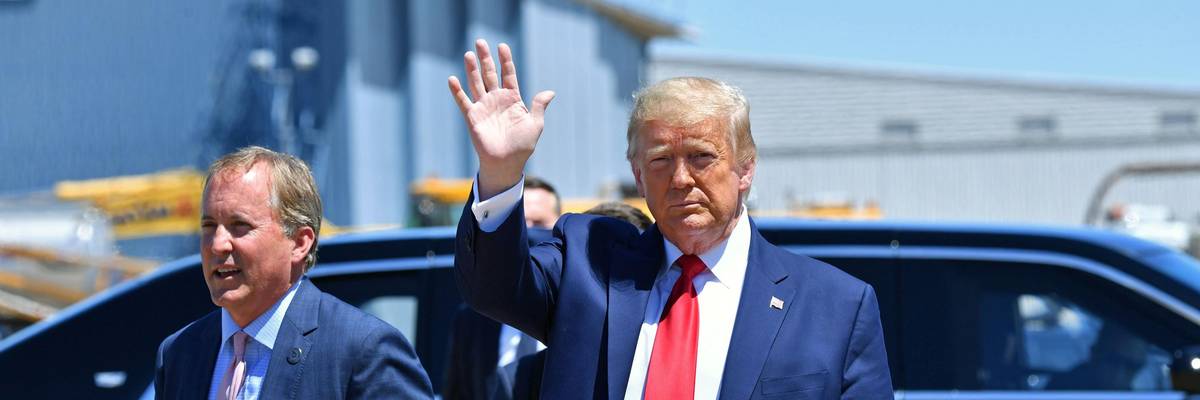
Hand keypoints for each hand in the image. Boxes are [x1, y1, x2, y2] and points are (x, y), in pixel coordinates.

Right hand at [449, 39, 554, 198]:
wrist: (507, 163)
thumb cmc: (523, 145)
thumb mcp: (535, 123)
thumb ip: (539, 106)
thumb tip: (551, 92)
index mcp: (512, 99)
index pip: (508, 74)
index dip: (505, 60)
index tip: (502, 46)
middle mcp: (496, 100)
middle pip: (490, 74)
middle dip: (485, 59)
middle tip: (480, 41)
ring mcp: (483, 107)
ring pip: (476, 83)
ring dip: (472, 69)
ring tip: (469, 54)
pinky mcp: (472, 117)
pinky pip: (463, 101)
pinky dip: (457, 91)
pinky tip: (452, 79)